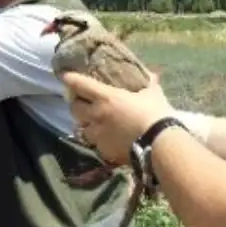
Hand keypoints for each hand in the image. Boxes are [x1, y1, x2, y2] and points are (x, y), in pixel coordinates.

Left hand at [60, 71, 175, 164]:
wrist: (160, 144)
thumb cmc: (156, 114)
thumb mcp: (153, 95)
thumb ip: (149, 84)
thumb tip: (152, 75)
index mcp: (105, 97)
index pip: (79, 84)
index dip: (69, 79)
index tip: (65, 76)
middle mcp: (96, 115)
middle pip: (74, 108)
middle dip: (76, 104)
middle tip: (82, 103)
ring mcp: (98, 135)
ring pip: (82, 129)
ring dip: (86, 125)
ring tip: (94, 124)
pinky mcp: (104, 151)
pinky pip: (96, 144)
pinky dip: (99, 141)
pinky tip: (108, 141)